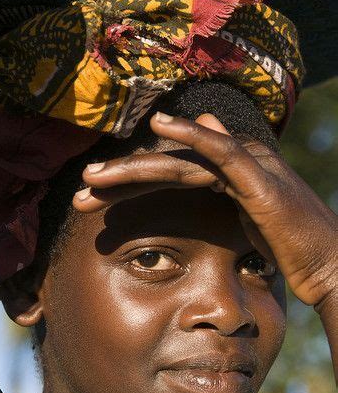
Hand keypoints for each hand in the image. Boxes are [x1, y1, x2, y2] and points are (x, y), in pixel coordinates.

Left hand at [73, 112, 336, 309]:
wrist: (329, 265)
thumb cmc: (289, 249)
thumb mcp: (247, 223)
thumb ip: (222, 196)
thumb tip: (207, 162)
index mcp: (225, 174)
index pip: (167, 174)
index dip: (129, 185)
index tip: (93, 202)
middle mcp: (233, 162)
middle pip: (165, 165)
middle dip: (119, 179)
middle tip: (80, 192)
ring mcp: (246, 166)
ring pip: (178, 161)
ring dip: (132, 167)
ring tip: (91, 178)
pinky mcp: (258, 178)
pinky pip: (219, 152)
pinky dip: (192, 136)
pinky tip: (159, 127)